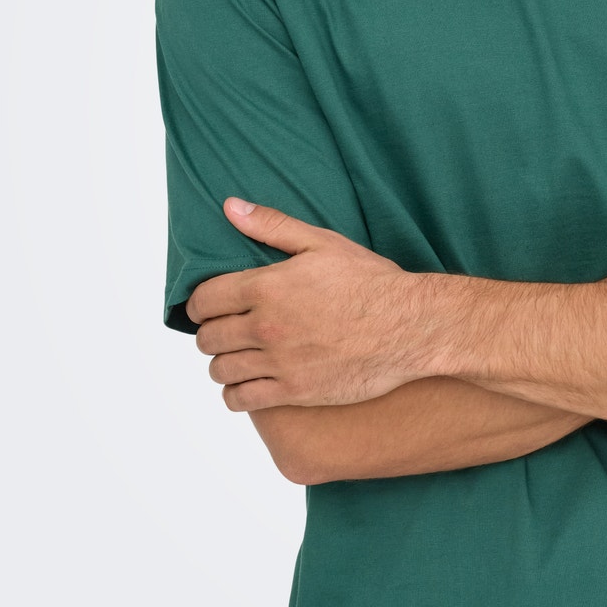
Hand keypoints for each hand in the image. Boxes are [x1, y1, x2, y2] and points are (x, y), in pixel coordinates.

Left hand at [185, 198, 441, 411]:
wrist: (409, 327)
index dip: (196, 305)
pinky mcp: (295, 391)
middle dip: (210, 333)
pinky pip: (242, 400)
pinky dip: (235, 394)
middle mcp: (266, 327)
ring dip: (222, 363)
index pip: (203, 300)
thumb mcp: (323, 243)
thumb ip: (272, 225)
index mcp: (266, 287)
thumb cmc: (371, 283)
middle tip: (224, 331)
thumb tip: (231, 207)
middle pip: (208, 338)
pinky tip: (247, 384)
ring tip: (236, 357)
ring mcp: (279, 363)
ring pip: (221, 370)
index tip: (203, 308)